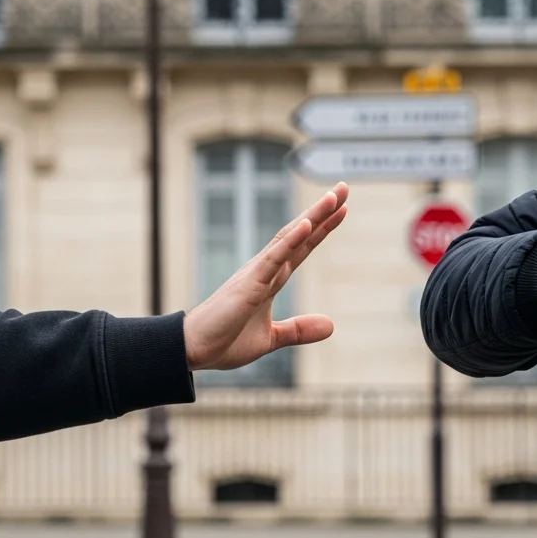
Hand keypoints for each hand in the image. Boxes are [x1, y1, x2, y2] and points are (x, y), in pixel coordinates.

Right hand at [183, 183, 348, 371]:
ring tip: (333, 197)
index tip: (341, 209)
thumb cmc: (224, 340)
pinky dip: (291, 241)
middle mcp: (264, 270)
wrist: (193, 350)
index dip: (322, 229)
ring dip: (312, 218)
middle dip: (322, 212)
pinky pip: (273, 259)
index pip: (300, 248)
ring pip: (288, 239)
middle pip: (298, 235)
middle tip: (342, 187)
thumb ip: (298, 330)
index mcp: (269, 281)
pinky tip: (308, 224)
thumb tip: (331, 325)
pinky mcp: (249, 285)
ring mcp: (256, 275)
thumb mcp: (270, 338)